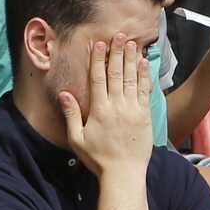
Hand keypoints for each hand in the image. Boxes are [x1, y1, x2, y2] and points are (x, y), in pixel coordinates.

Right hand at [59, 32, 152, 175]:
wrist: (124, 174)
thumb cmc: (98, 158)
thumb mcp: (77, 138)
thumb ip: (71, 114)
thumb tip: (64, 93)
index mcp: (99, 110)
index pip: (98, 78)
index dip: (98, 59)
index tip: (99, 44)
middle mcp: (117, 106)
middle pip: (116, 74)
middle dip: (117, 53)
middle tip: (119, 36)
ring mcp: (133, 110)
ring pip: (131, 79)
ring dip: (131, 59)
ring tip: (132, 43)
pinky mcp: (145, 116)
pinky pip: (144, 91)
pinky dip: (144, 76)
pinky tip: (143, 64)